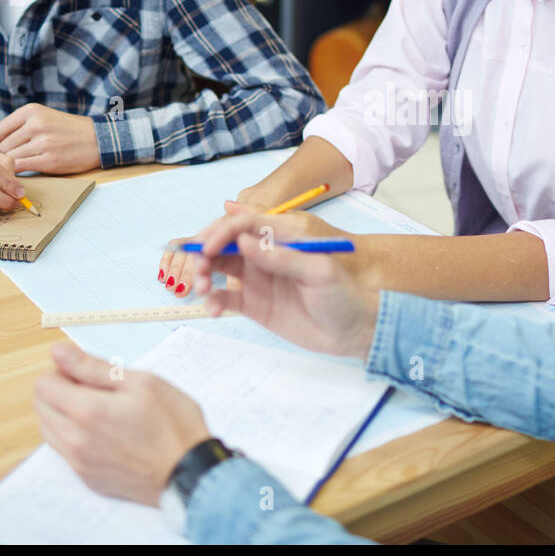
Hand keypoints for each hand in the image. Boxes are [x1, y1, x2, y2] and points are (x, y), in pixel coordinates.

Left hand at [0, 102, 99, 173]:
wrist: (97, 139)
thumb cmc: (68, 130)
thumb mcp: (43, 116)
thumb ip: (18, 124)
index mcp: (31, 111)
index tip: (7, 148)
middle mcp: (36, 124)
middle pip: (3, 146)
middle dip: (6, 155)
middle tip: (18, 159)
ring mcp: (43, 143)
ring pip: (10, 158)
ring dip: (13, 165)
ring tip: (25, 163)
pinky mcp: (49, 160)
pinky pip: (20, 168)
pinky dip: (19, 173)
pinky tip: (28, 170)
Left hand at [34, 342, 210, 506]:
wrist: (189, 472)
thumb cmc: (173, 424)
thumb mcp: (141, 382)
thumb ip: (93, 367)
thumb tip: (58, 353)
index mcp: (87, 411)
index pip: (43, 385)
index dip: (62, 371)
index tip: (84, 372)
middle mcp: (75, 440)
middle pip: (41, 407)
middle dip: (59, 390)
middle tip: (94, 388)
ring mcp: (79, 462)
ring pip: (49, 430)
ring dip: (63, 414)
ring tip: (99, 410)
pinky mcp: (86, 477)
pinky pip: (64, 451)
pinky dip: (73, 436)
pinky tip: (104, 432)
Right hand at [178, 213, 379, 359]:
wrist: (355, 331)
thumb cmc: (345, 295)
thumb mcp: (319, 271)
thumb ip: (281, 257)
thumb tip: (243, 241)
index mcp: (282, 236)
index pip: (243, 224)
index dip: (221, 233)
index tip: (208, 250)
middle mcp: (265, 253)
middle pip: (224, 243)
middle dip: (204, 253)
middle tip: (199, 273)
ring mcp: (258, 277)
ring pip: (219, 267)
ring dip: (203, 274)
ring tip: (202, 290)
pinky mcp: (254, 303)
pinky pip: (225, 297)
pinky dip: (214, 300)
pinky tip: (213, 310)